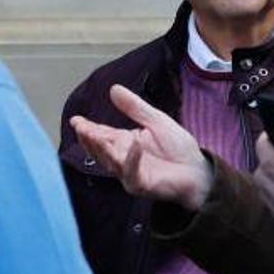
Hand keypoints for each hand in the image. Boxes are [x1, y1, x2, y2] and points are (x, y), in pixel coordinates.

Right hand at [69, 84, 213, 210]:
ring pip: (110, 161)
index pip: (102, 134)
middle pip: (100, 149)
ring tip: (94, 133)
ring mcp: (129, 173)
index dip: (88, 128)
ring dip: (102, 148)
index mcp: (124, 143)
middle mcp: (122, 159)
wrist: (197, 170)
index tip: (76, 119)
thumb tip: (114, 89)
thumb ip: (135, 107)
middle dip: (90, 138)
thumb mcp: (156, 121)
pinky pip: (132, 172)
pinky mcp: (141, 184)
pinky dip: (132, 158)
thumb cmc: (178, 148)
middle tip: (80, 127)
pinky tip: (133, 143)